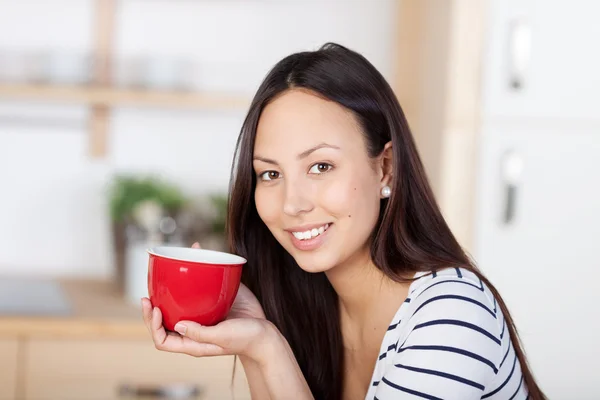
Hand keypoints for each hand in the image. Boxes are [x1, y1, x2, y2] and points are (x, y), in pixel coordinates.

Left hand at [141, 242, 270, 362]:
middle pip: (164, 321)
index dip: (153, 326)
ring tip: (162, 276)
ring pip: (178, 303)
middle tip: (148, 294)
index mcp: (191, 342)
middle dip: (152, 309)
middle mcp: (193, 328)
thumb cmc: (245, 339)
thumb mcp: (222, 338)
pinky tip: (194, 255)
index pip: (162, 340)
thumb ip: (200, 334)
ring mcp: (202, 314)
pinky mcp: (214, 300)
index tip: (155, 308)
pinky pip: (198, 288)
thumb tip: (177, 325)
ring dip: (168, 291)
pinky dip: (194, 273)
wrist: (266, 331)